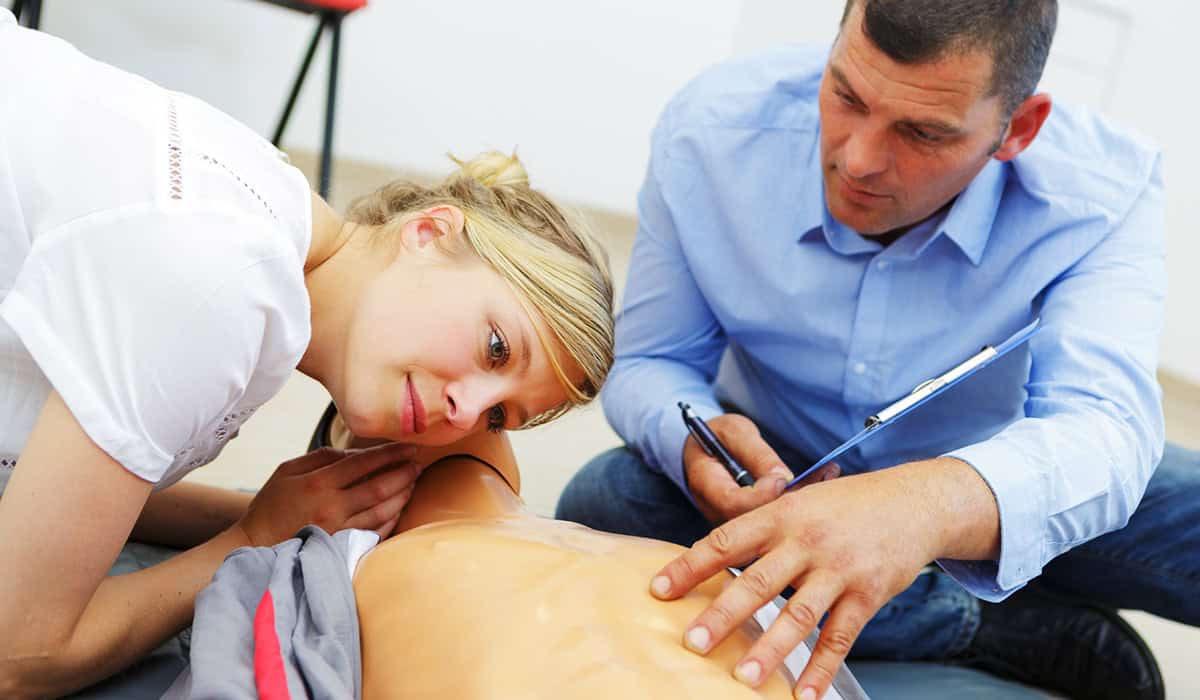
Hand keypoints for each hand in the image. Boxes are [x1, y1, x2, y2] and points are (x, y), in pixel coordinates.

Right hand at [237, 442, 421, 545]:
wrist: (255, 548)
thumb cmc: (271, 506)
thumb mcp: (287, 472)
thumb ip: (321, 457)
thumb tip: (354, 453)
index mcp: (317, 484)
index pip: (362, 463)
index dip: (389, 454)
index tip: (408, 447)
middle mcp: (330, 507)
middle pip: (378, 487)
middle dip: (403, 473)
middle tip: (418, 464)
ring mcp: (338, 531)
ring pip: (382, 511)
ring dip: (402, 495)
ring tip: (413, 482)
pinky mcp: (342, 549)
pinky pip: (376, 533)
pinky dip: (392, 519)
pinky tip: (400, 507)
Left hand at [651, 461, 986, 699]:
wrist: (914, 501)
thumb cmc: (845, 506)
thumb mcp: (800, 503)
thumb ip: (763, 529)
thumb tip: (713, 561)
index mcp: (781, 515)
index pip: (726, 540)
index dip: (690, 566)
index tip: (658, 590)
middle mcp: (806, 541)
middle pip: (757, 581)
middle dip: (723, 615)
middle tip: (693, 643)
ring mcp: (839, 568)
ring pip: (798, 614)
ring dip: (769, 649)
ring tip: (742, 679)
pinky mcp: (868, 593)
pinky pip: (841, 636)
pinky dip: (822, 668)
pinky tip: (805, 695)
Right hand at [684, 413, 838, 525]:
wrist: (708, 450)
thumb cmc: (720, 436)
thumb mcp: (735, 432)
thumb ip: (755, 454)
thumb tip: (782, 478)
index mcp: (705, 484)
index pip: (732, 503)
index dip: (761, 494)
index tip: (782, 478)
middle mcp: (717, 510)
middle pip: (756, 520)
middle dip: (792, 501)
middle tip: (822, 476)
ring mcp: (734, 523)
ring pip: (771, 523)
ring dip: (802, 500)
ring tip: (829, 474)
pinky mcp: (752, 525)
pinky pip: (776, 520)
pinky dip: (801, 501)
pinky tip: (824, 479)